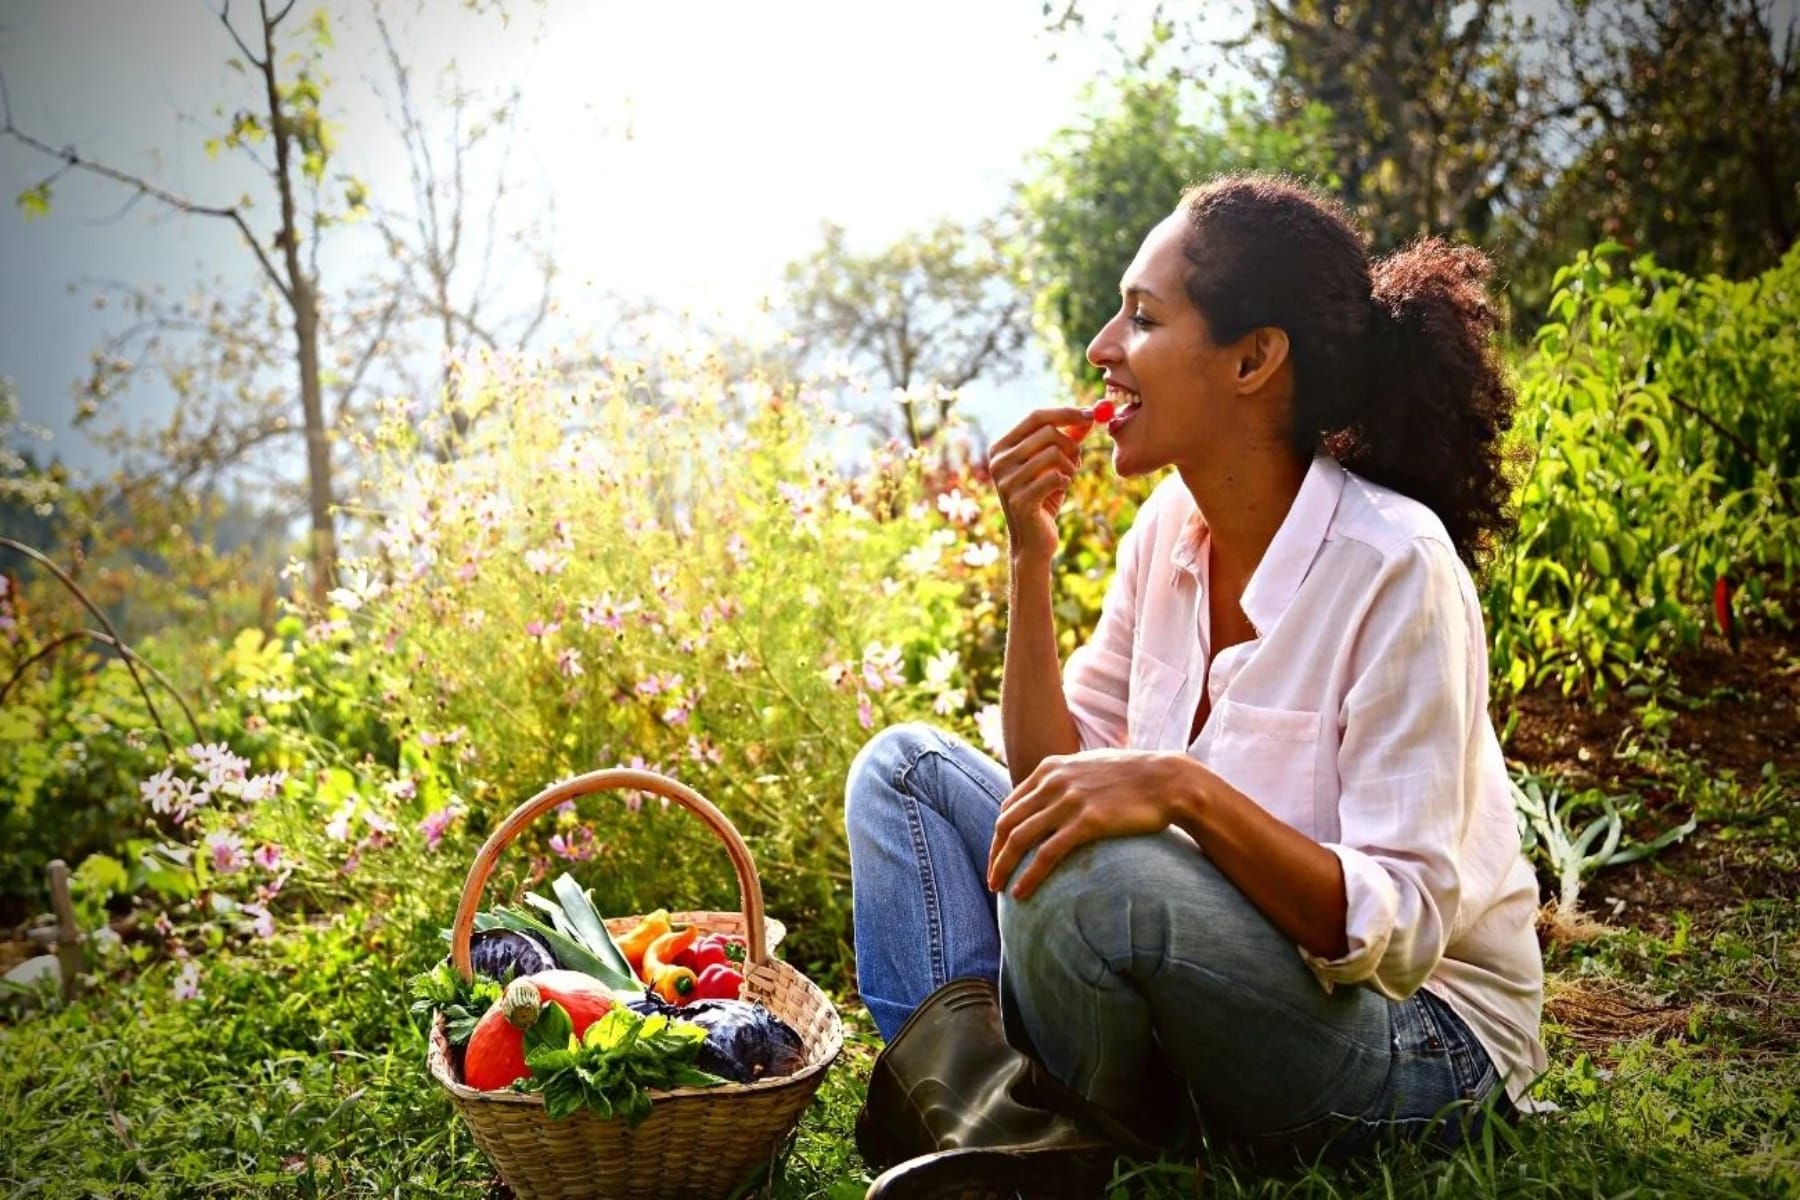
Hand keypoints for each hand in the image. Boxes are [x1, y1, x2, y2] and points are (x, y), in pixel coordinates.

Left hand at [986, 749, 1183, 899]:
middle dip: (995, 853)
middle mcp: (1053, 783)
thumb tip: (1052, 798)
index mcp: (1050, 768)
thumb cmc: (1133, 777)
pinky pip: (1046, 855)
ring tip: (998, 890)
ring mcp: (1068, 802)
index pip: (1010, 805)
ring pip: (1020, 839)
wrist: (1168, 780)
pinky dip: (1028, 876)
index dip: (999, 834)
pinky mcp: (1087, 822)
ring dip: (1003, 867)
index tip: (999, 853)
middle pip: (1007, 823)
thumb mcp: (1088, 766)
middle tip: (993, 877)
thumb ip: (1065, 778)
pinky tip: (1021, 893)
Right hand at [987, 406, 1092, 561]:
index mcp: (1001, 448)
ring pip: (1053, 453)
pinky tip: (1061, 489)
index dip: (1065, 413)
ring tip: (1068, 477)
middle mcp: (998, 462)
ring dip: (1070, 465)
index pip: (1036, 416)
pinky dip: (1065, 480)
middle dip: (1071, 443)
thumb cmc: (1043, 498)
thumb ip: (1067, 438)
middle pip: (1047, 432)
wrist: (1032, 541)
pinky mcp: (1020, 500)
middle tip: (1077, 459)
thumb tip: (1089, 414)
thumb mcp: (1054, 464)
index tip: (1091, 413)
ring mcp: (1006, 481)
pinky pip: (1055, 477)